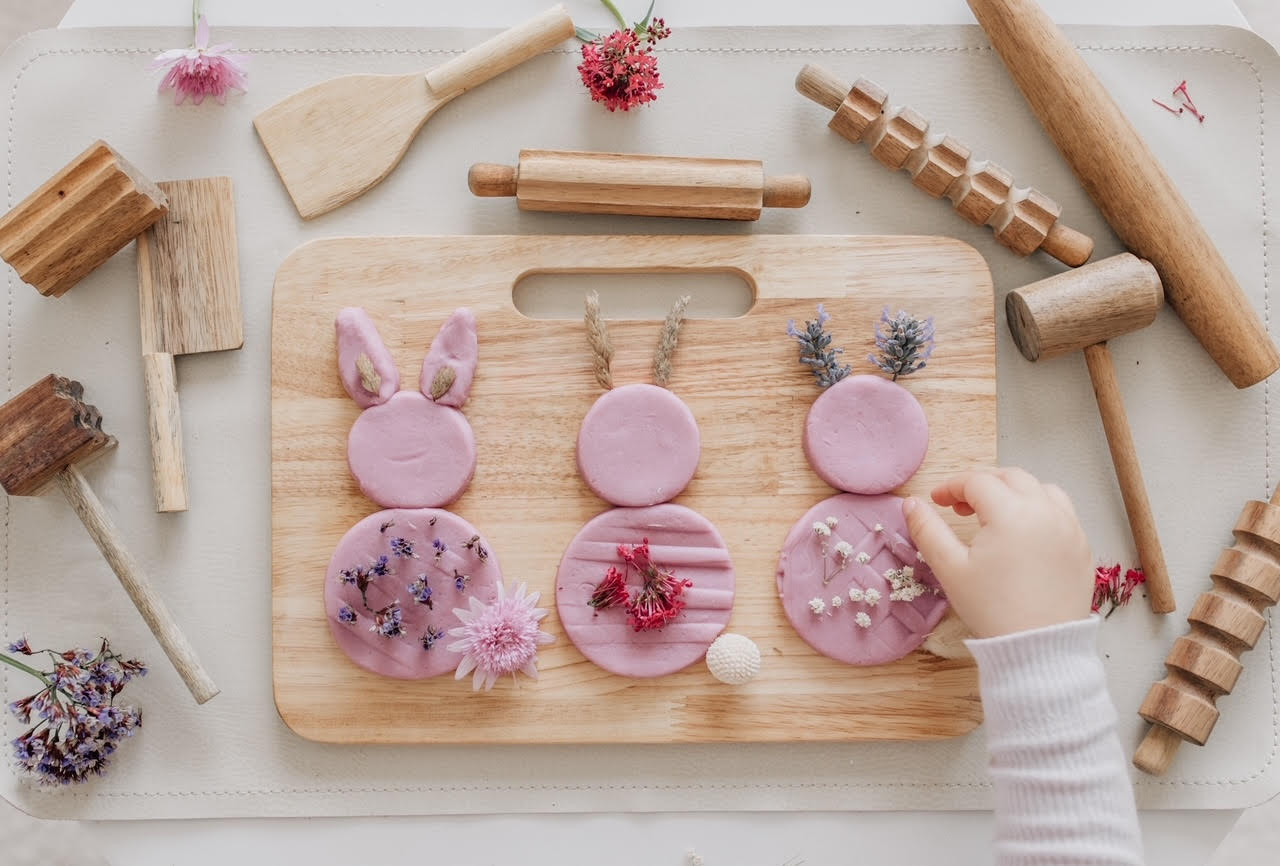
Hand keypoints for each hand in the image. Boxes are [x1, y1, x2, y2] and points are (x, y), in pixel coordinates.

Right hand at [902, 467, 1093, 638]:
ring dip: (1015, 492)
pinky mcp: (1082, 546)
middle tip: (962, 506)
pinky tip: (1025, 533)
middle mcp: (1045, 511)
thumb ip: (927, 530)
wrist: (1040, 648)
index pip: (977, 482)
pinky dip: (1040, 510)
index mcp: (1011, 512)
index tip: (936, 500)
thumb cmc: (992, 609)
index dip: (951, 487)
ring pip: (1041, 489)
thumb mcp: (950, 569)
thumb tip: (912, 504)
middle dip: (983, 484)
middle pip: (1011, 477)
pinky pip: (1062, 512)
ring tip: (997, 515)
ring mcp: (1070, 527)